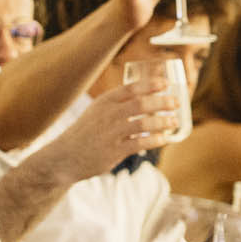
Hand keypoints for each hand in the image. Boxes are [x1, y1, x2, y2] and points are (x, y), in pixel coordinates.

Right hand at [44, 81, 180, 182]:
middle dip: (162, 102)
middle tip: (176, 103)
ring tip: (174, 121)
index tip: (166, 84)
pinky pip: (140, 144)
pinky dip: (155, 140)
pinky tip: (164, 139)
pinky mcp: (113, 151)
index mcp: (104, 102)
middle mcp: (107, 115)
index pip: (131, 88)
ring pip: (143, 124)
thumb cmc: (85, 132)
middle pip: (141, 103)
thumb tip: (147, 99)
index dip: (151, 84)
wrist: (64, 157)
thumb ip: (118, 105)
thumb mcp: (97, 112)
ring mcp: (110, 133)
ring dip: (163, 122)